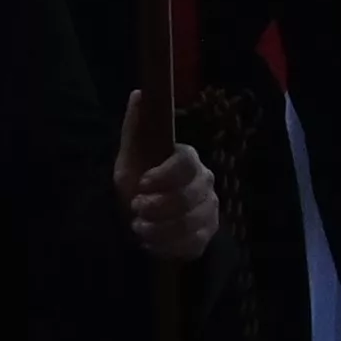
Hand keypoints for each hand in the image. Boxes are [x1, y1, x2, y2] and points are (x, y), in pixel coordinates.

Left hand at [115, 94, 220, 264]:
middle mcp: (205, 183)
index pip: (187, 163)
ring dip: (159, 229)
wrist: (145, 218)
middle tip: (136, 209)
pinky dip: (166, 247)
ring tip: (139, 227)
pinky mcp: (207, 235)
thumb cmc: (139, 182)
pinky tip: (150, 242)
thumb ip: (135, 129)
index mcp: (188, 160)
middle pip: (190, 197)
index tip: (142, 184)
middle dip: (158, 207)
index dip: (165, 175)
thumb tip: (138, 93)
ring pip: (191, 223)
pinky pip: (192, 245)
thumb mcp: (130, 157)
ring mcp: (210, 211)